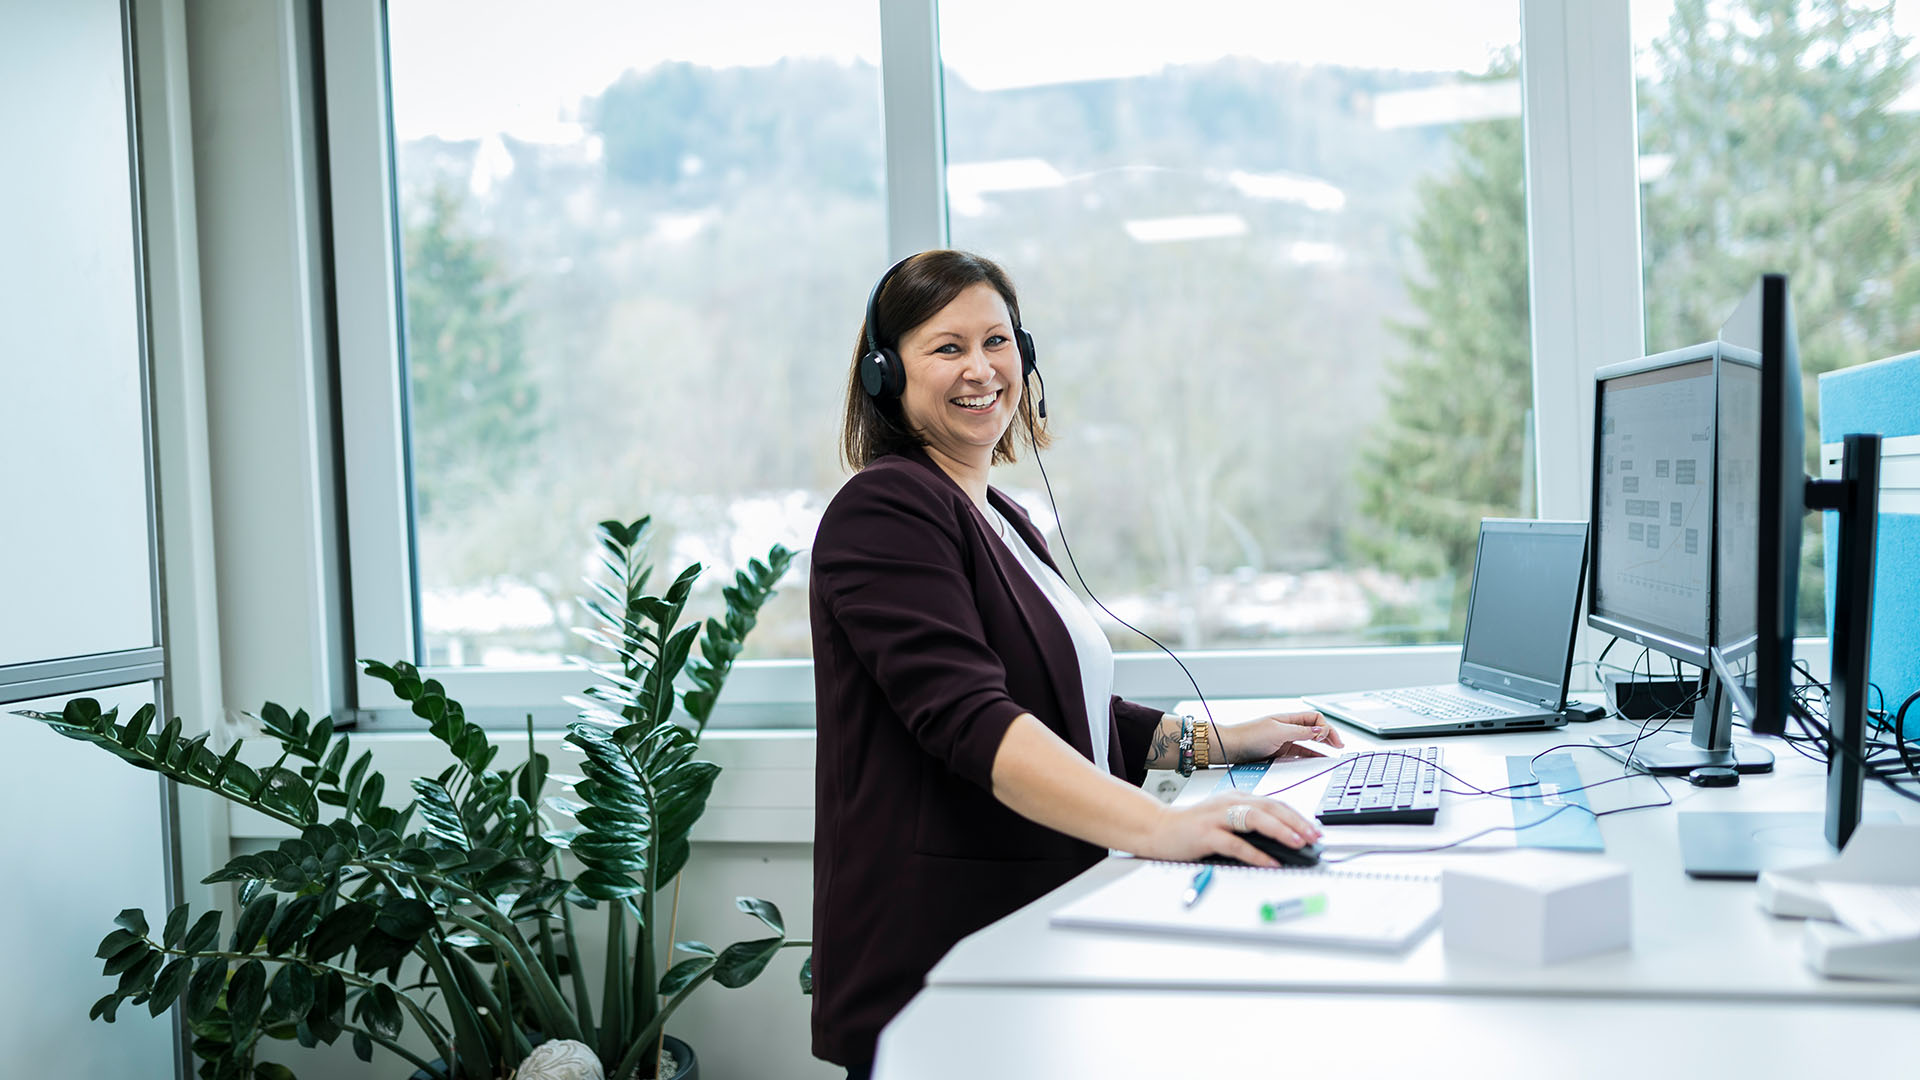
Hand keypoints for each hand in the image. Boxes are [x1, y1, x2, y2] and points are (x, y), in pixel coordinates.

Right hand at [1138, 793, 1321, 867]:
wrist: (1157, 828)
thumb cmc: (1191, 827)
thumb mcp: (1224, 819)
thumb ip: (1248, 824)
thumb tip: (1281, 839)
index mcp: (1236, 798)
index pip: (1274, 803)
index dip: (1297, 816)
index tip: (1315, 829)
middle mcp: (1228, 803)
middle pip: (1269, 807)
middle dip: (1296, 822)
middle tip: (1314, 836)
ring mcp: (1216, 817)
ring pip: (1254, 819)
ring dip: (1280, 830)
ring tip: (1298, 842)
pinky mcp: (1205, 834)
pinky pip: (1234, 843)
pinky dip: (1255, 853)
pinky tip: (1269, 861)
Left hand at [1216, 710, 1344, 762]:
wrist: (1231, 747)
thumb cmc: (1249, 735)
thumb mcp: (1278, 732)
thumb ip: (1300, 732)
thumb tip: (1319, 731)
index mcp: (1289, 718)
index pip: (1315, 719)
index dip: (1325, 727)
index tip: (1328, 739)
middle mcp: (1288, 728)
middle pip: (1314, 729)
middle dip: (1329, 735)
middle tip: (1340, 746)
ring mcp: (1285, 740)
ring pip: (1309, 741)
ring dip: (1322, 746)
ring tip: (1333, 752)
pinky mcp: (1280, 752)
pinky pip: (1301, 752)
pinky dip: (1311, 755)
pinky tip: (1318, 760)